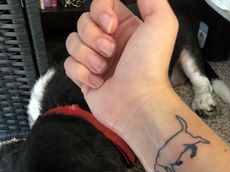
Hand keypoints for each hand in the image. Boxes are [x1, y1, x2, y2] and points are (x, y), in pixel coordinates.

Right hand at [65, 0, 177, 136]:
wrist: (138, 103)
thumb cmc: (150, 65)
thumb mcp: (161, 23)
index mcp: (124, 27)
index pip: (100, 4)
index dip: (99, 11)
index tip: (110, 25)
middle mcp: (108, 42)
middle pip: (82, 23)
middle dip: (94, 37)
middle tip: (111, 53)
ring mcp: (94, 61)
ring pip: (72, 43)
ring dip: (87, 56)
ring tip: (104, 70)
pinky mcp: (84, 79)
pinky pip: (68, 65)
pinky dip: (81, 73)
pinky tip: (98, 83)